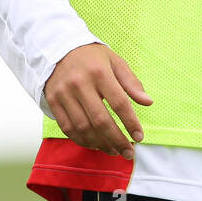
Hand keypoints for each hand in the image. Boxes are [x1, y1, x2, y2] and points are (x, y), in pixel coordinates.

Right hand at [42, 42, 151, 158]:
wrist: (58, 48)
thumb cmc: (92, 57)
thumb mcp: (115, 61)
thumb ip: (131, 82)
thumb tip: (148, 102)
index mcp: (99, 72)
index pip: (119, 103)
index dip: (130, 123)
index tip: (139, 137)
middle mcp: (80, 84)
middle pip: (100, 120)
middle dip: (117, 140)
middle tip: (128, 152)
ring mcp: (64, 94)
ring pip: (83, 128)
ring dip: (100, 144)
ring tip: (114, 151)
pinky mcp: (53, 101)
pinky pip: (67, 128)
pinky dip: (82, 140)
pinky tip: (95, 144)